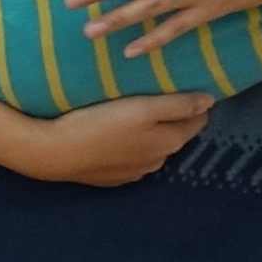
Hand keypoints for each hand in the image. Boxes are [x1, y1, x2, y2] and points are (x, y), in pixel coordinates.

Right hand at [0, 91, 211, 185]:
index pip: (198, 119)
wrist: (52, 153)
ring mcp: (134, 172)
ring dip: (147, 132)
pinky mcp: (110, 177)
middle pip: (175, 133)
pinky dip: (126, 146)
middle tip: (152, 94)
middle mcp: (158, 161)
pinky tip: (109, 134)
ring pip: (151, 147)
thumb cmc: (99, 124)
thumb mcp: (143, 108)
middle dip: (170, 117)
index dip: (193, 102)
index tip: (181, 85)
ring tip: (129, 113)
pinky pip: (128, 158)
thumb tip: (210, 101)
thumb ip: (179, 105)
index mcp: (170, 142)